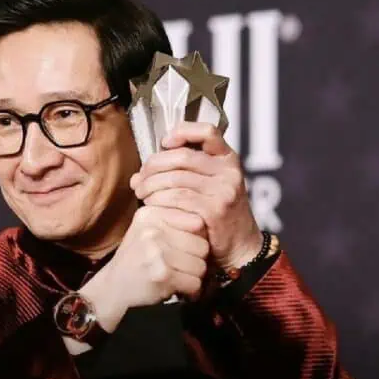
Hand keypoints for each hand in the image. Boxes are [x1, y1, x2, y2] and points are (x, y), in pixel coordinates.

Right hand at [79, 204, 209, 332]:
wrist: (113, 288)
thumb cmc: (136, 258)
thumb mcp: (147, 230)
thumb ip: (175, 220)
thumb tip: (210, 221)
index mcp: (151, 214)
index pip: (197, 221)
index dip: (196, 238)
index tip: (183, 247)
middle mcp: (153, 230)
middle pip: (202, 244)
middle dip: (196, 260)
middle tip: (181, 266)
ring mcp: (157, 252)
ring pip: (201, 265)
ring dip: (193, 276)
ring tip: (177, 276)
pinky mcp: (162, 275)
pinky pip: (195, 282)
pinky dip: (190, 290)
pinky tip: (176, 287)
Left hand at [129, 121, 262, 269]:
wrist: (240, 246)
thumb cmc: (217, 215)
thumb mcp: (208, 187)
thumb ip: (180, 174)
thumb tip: (138, 175)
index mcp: (228, 158)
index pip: (207, 132)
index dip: (182, 131)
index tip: (164, 143)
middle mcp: (228, 171)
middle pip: (182, 156)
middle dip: (153, 166)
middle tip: (139, 179)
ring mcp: (224, 190)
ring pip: (176, 178)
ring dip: (151, 185)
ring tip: (141, 194)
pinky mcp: (215, 210)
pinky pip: (178, 199)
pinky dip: (159, 201)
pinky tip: (152, 207)